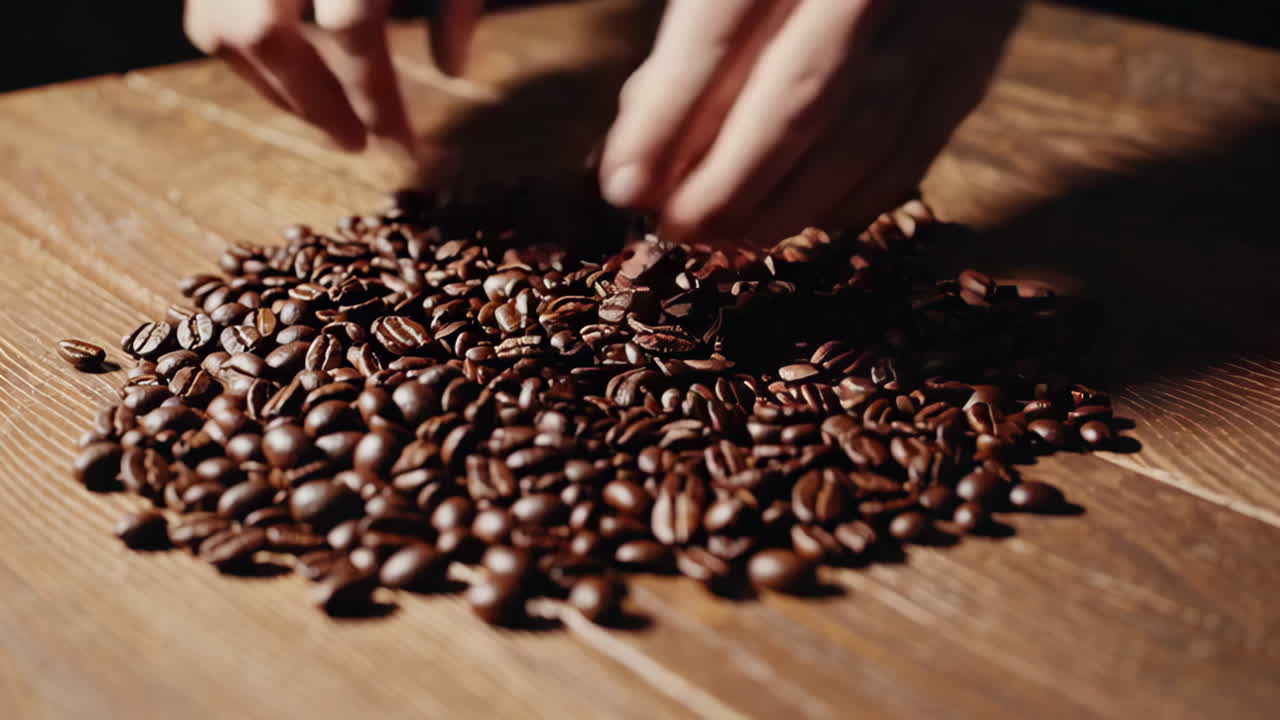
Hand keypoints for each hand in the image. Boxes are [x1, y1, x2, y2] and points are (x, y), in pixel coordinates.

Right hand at [184, 0, 482, 151]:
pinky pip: (206, 11)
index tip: (405, 146)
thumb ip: (456, 0)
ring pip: (218, 24)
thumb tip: (451, 67)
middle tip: (356, 144)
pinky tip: (287, 72)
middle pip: (266, 33)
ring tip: (322, 114)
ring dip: (269, 82)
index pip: (352, 27)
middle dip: (311, 100)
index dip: (376, 95)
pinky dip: (239, 47)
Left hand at [599, 0, 1023, 244]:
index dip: (667, 120)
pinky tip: (801, 215)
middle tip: (676, 228)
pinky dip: (848, 199)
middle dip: (728, 184)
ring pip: (862, 136)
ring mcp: (941, 18)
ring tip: (725, 232)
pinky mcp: (974, 58)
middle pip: (799, 100)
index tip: (625, 187)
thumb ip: (695, 38)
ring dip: (784, 205)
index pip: (718, 34)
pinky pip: (913, 151)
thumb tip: (646, 149)